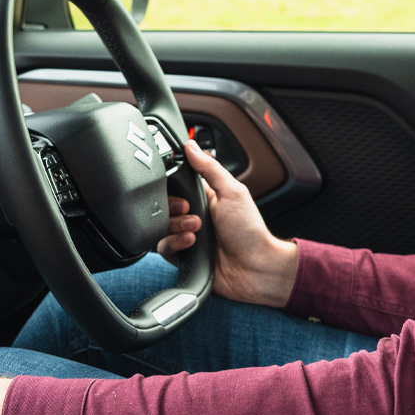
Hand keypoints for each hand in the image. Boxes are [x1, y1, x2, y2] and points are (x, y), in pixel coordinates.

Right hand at [158, 140, 298, 306]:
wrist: (254, 268)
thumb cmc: (250, 231)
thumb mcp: (233, 191)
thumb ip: (210, 168)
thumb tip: (191, 146)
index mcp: (205, 198)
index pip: (177, 186)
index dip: (174, 188)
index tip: (184, 193)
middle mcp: (193, 216)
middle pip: (164, 206)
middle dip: (175, 209)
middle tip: (192, 212)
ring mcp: (186, 236)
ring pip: (161, 226)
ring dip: (176, 227)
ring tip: (195, 231)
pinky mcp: (182, 255)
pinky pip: (163, 247)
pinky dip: (174, 244)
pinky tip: (191, 243)